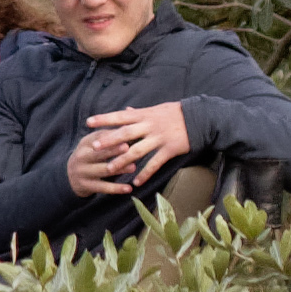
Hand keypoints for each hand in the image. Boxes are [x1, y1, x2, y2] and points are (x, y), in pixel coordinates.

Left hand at [73, 101, 193, 193]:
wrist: (202, 118)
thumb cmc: (177, 113)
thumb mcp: (157, 109)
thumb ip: (139, 113)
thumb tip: (125, 110)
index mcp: (145, 115)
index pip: (120, 116)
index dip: (104, 119)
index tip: (88, 122)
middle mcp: (150, 126)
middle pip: (125, 133)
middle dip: (109, 140)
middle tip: (94, 146)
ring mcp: (159, 138)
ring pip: (137, 150)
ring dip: (122, 160)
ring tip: (109, 169)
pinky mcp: (170, 149)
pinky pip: (155, 163)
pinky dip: (145, 173)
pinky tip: (136, 182)